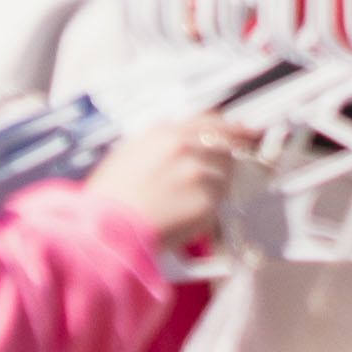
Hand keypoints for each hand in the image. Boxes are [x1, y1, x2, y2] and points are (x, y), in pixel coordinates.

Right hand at [88, 116, 243, 260]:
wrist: (104, 229)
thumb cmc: (109, 199)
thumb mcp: (129, 153)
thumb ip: (162, 142)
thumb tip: (187, 142)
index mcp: (164, 133)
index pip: (212, 122)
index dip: (233, 128)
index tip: (247, 133)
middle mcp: (185, 147)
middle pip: (225, 147)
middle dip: (222, 161)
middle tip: (208, 178)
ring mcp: (198, 173)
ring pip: (224, 176)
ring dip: (211, 188)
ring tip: (180, 202)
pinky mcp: (206, 202)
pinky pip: (218, 203)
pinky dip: (206, 210)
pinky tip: (181, 215)